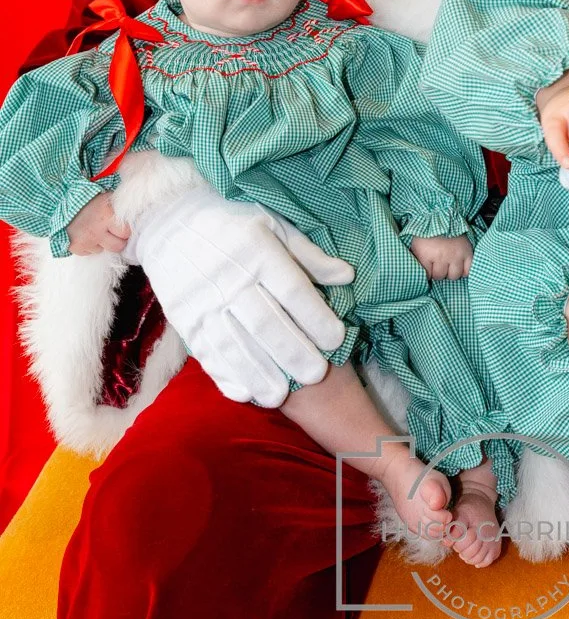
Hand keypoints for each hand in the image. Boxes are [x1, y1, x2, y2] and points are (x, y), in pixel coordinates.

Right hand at [67, 193, 130, 254]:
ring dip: (102, 243)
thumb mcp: (106, 199)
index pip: (126, 232)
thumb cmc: (87, 199)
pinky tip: (85, 234)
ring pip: (103, 250)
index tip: (120, 227)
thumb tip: (136, 220)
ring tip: (95, 230)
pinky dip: (89, 246)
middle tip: (111, 232)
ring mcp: (86, 240)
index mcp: (107, 215)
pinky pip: (90, 252)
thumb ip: (119, 210)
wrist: (59, 202)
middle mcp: (97, 229)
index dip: (124, 230)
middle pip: (118, 246)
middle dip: (117, 240)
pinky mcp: (76, 247)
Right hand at [125, 187, 354, 407]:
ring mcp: (204, 301)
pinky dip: (225, 375)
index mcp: (258, 251)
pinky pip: (206, 352)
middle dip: (293, 353)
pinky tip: (245, 392)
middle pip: (265, 323)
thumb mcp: (274, 225)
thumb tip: (347, 276)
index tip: (336, 340)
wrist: (171, 222)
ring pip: (234, 345)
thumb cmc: (233, 222)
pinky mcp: (184, 318)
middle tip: (317, 376)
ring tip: (280, 397)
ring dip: (258, 374)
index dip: (316, 317)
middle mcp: (231, 278)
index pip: (292, 290)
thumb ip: (309, 255)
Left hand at [409, 233, 472, 279]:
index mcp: (426, 255)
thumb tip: (419, 272)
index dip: (428, 271)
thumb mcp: (416, 244)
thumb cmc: (427, 230)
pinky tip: (459, 264)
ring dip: (450, 272)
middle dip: (438, 271)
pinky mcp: (467, 252)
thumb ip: (418, 259)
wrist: (441, 214)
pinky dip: (464, 270)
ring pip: (454, 275)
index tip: (428, 265)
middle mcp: (441, 257)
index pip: (427, 275)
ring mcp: (456, 255)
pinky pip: (468, 270)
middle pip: (440, 276)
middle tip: (438, 263)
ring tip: (448, 264)